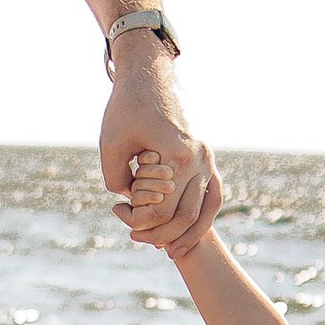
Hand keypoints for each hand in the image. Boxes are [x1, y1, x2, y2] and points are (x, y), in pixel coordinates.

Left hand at [102, 40, 219, 247]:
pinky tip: (188, 233)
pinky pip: (213, 196)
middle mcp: (198, 159)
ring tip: (168, 249)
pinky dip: (203, 218)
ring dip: (186, 233)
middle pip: (183, 215)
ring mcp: (207, 158)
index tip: (120, 216)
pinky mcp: (207, 156)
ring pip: (204, 210)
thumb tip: (130, 204)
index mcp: (176, 156)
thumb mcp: (111, 144)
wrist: (151, 75)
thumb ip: (116, 180)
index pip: (159, 209)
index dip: (138, 221)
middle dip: (159, 233)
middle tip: (135, 236)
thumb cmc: (127, 107)